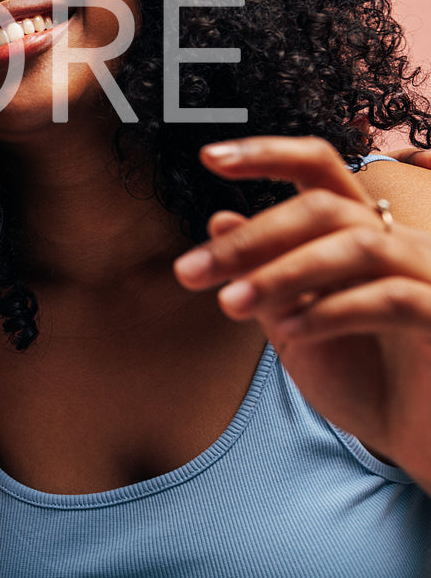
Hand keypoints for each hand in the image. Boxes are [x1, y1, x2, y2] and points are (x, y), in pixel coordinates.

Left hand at [173, 135, 430, 486]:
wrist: (416, 447)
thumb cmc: (364, 384)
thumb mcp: (295, 326)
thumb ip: (264, 277)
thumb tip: (220, 219)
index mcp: (361, 235)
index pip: (320, 170)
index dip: (268, 154)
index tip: (207, 157)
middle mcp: (401, 244)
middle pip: (325, 208)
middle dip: (252, 238)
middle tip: (191, 271)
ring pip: (358, 245)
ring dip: (283, 273)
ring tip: (229, 304)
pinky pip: (394, 297)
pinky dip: (333, 311)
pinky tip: (290, 332)